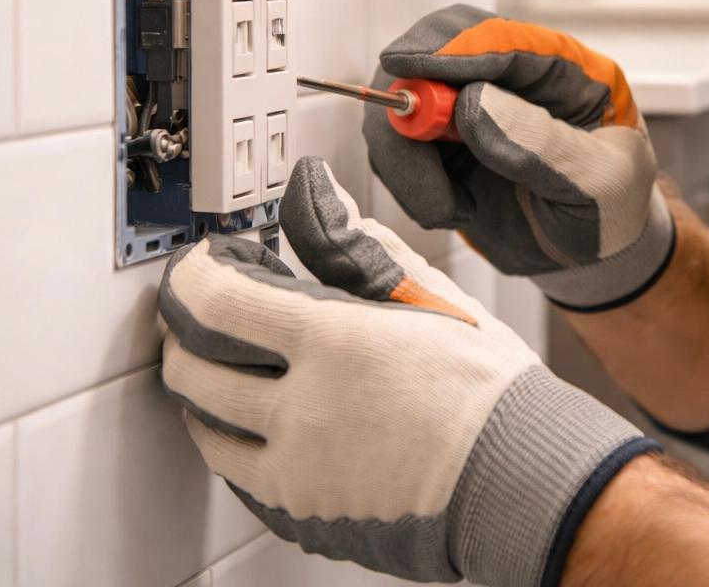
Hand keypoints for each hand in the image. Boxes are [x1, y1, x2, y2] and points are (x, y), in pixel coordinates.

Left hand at [159, 156, 657, 585]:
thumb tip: (313, 191)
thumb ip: (354, 244)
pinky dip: (235, 442)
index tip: (205, 263)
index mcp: (333, 345)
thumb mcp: (427, 296)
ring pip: (206, 429)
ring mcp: (298, 475)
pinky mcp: (305, 518)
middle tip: (205, 308)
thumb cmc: (488, 392)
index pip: (215, 301)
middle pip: (194, 367)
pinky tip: (263, 420)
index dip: (193, 275)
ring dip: (201, 390)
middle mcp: (303, 414)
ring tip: (229, 363)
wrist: (524, 482)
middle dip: (184, 329)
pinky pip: (240, 478)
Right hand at [364, 4, 674, 310]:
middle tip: (411, 141)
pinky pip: (398, 149)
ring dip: (407, 154)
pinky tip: (453, 211)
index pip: (506, 40)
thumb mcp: (601, 183)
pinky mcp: (441, 148)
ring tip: (448, 207)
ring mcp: (471, 112)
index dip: (456, 46)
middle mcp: (511, 81)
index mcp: (566, 73)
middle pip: (438, 52)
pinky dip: (409, 182)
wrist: (592, 257)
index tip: (411, 65)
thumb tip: (473, 103)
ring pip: (406, 104)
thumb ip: (544, 145)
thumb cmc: (611, 213)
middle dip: (413, 93)